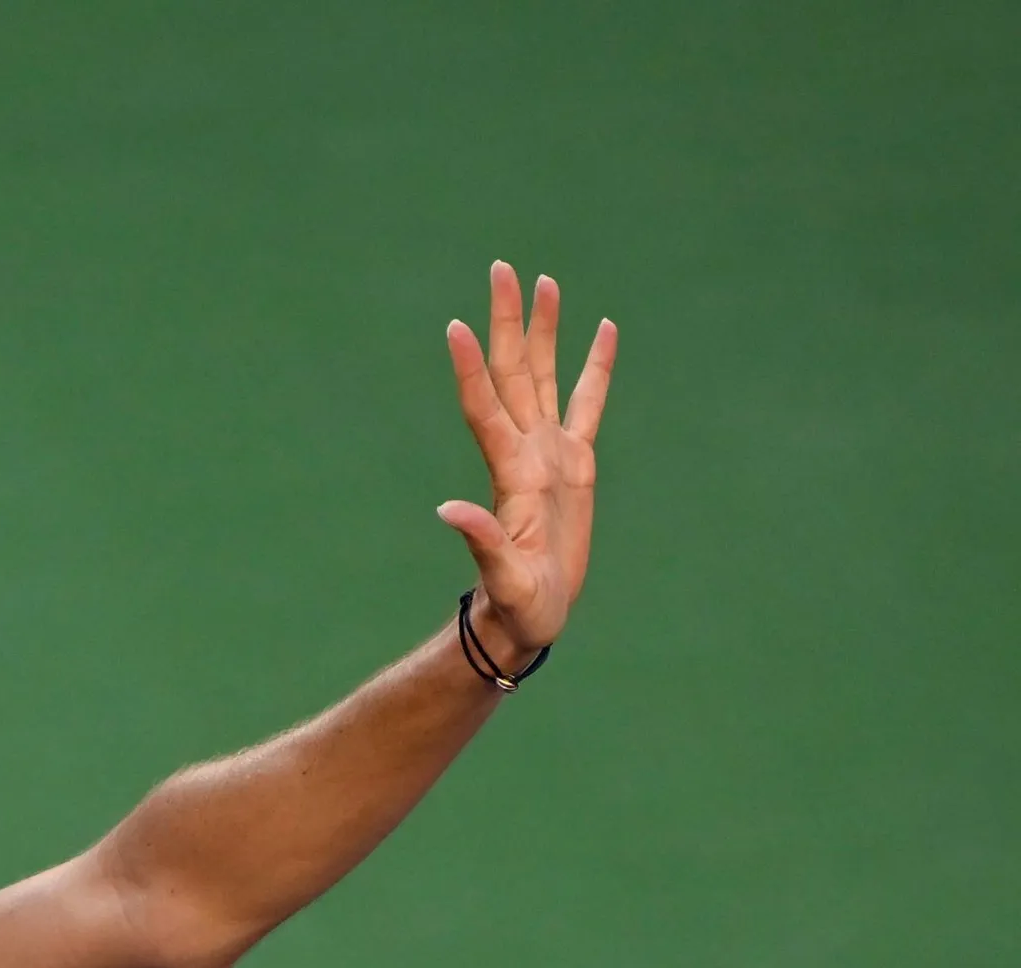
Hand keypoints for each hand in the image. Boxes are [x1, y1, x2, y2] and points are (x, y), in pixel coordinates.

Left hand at [439, 260, 616, 665]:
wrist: (532, 616)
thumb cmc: (517, 604)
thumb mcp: (502, 578)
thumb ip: (481, 541)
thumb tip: (447, 510)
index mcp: (510, 473)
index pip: (484, 408)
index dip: (471, 369)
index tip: (457, 326)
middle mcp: (526, 452)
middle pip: (513, 373)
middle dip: (508, 321)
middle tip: (501, 269)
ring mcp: (550, 453)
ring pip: (545, 377)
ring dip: (543, 330)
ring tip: (544, 283)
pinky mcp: (577, 464)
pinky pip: (589, 403)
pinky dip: (595, 367)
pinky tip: (601, 329)